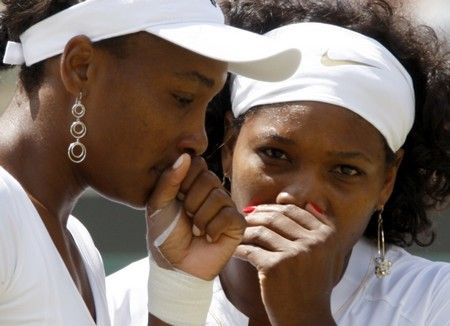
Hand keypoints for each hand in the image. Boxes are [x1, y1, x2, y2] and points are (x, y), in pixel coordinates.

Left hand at [146, 154, 244, 279]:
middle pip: (209, 178)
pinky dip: (213, 229)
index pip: (197, 163)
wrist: (175, 265)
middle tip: (186, 216)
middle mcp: (212, 192)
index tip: (176, 197)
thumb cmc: (165, 234)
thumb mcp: (158, 205)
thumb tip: (186, 155)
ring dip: (201, 218)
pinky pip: (229, 215)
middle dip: (191, 201)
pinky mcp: (237, 223)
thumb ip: (169, 179)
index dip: (185, 179)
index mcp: (193, 183)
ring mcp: (226, 206)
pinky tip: (207, 237)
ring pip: (219, 197)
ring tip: (195, 230)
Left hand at [234, 204, 342, 324]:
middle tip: (242, 217)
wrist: (307, 319)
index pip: (293, 211)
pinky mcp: (275, 267)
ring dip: (245, 230)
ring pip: (261, 232)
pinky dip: (240, 249)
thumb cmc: (312, 287)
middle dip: (256, 215)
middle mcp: (313, 242)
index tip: (257, 210)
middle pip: (276, 218)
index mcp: (325, 235)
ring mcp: (294, 254)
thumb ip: (318, 229)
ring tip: (237, 233)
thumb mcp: (325, 255)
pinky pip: (251, 250)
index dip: (272, 208)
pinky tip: (235, 251)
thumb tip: (308, 202)